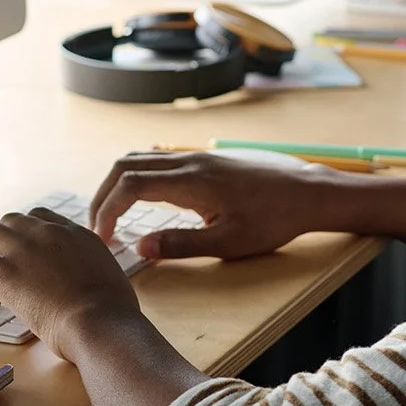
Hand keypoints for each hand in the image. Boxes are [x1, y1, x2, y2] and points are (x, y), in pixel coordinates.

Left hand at [0, 209, 138, 361]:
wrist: (101, 321)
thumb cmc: (112, 311)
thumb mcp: (108, 275)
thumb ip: (91, 268)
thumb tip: (84, 282)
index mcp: (75, 233)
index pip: (40, 218)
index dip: (25, 237)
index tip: (23, 260)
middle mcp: (47, 232)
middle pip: (9, 221)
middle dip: (0, 244)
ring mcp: (24, 249)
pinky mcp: (3, 273)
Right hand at [90, 151, 340, 260]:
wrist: (306, 193)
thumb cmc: (273, 220)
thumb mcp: (228, 242)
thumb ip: (181, 245)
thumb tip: (140, 248)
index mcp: (191, 181)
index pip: (130, 185)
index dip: (107, 210)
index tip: (102, 239)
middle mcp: (189, 162)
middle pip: (126, 165)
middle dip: (103, 196)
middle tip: (98, 229)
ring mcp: (196, 157)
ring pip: (140, 159)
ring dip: (118, 185)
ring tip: (113, 217)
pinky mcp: (204, 161)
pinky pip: (158, 161)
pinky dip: (136, 178)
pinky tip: (140, 202)